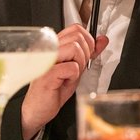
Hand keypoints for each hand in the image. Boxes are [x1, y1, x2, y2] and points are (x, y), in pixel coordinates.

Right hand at [20, 23, 108, 139]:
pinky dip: (74, 77)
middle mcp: (47, 49)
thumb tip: (102, 40)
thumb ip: (88, 53)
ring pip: (75, 48)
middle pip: (77, 36)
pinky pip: (72, 67)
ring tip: (69, 76)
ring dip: (79, 65)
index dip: (88, 40)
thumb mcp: (76, 68)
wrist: (37, 110)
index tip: (88, 54)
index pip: (76, 28)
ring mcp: (45, 59)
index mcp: (53, 45)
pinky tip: (63, 83)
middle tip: (78, 68)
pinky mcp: (47, 73)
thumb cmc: (53, 90)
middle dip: (85, 53)